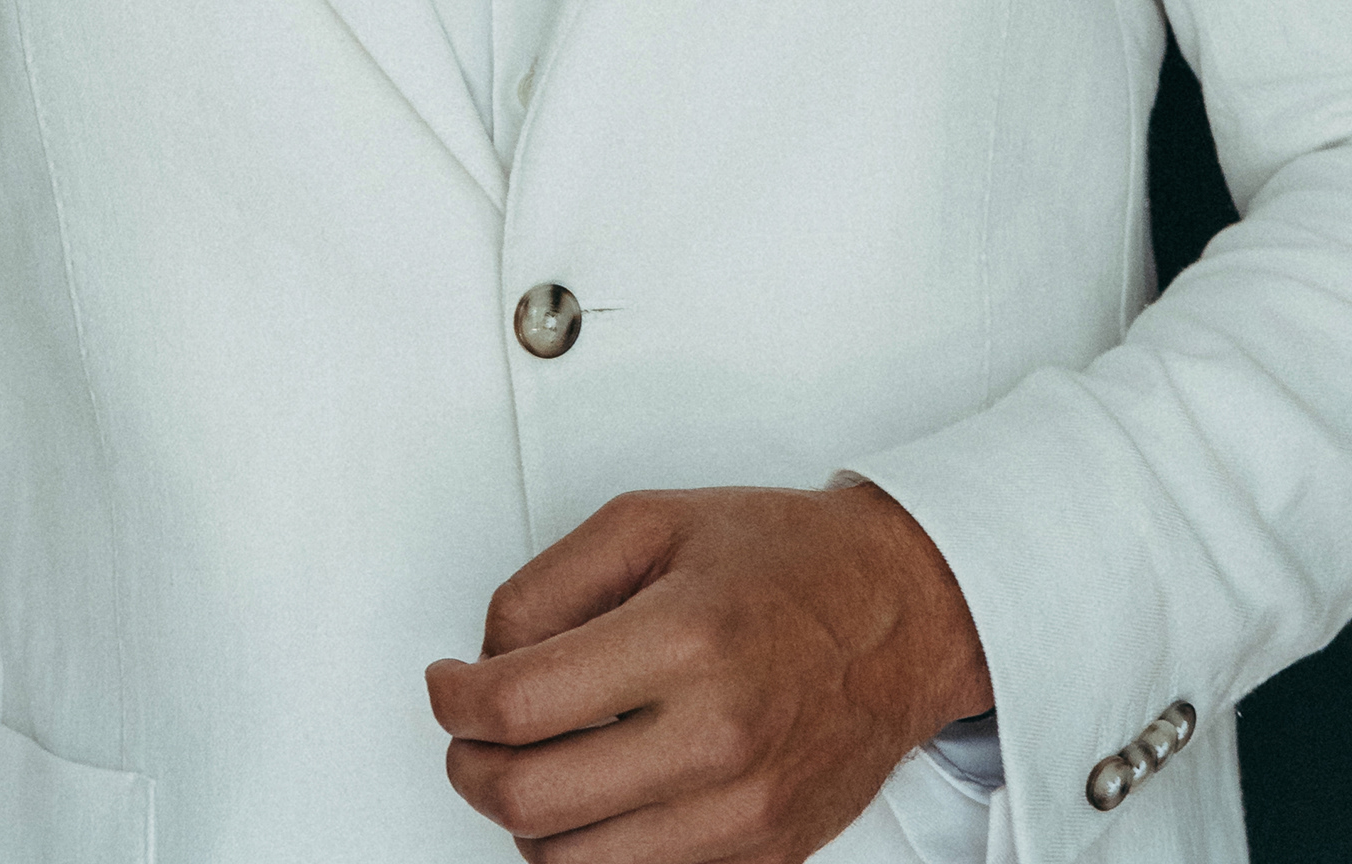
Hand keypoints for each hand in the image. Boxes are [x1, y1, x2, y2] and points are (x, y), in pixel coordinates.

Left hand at [425, 481, 990, 862]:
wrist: (903, 610)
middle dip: (469, 764)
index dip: (454, 699)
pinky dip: (593, 848)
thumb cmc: (787, 558)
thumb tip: (487, 655)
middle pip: (528, 799)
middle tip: (470, 729)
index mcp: (688, 637)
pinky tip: (598, 791)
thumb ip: (550, 584)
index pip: (518, 706)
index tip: (448, 685)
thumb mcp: (653, 521)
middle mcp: (716, 737)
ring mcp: (741, 812)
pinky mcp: (760, 858)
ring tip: (541, 756)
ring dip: (526, 815)